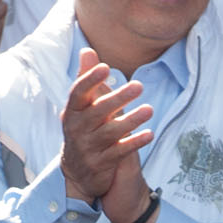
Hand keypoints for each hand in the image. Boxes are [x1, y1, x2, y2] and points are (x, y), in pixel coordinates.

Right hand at [59, 48, 152, 204]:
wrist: (77, 171)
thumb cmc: (84, 129)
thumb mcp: (82, 107)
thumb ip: (87, 79)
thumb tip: (87, 51)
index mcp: (72, 112)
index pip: (78, 93)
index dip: (90, 80)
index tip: (106, 67)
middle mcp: (77, 129)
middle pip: (97, 112)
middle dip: (117, 99)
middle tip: (139, 86)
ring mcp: (88, 148)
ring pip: (110, 133)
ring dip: (131, 120)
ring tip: (149, 109)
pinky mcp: (101, 164)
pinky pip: (119, 152)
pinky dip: (134, 143)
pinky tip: (150, 134)